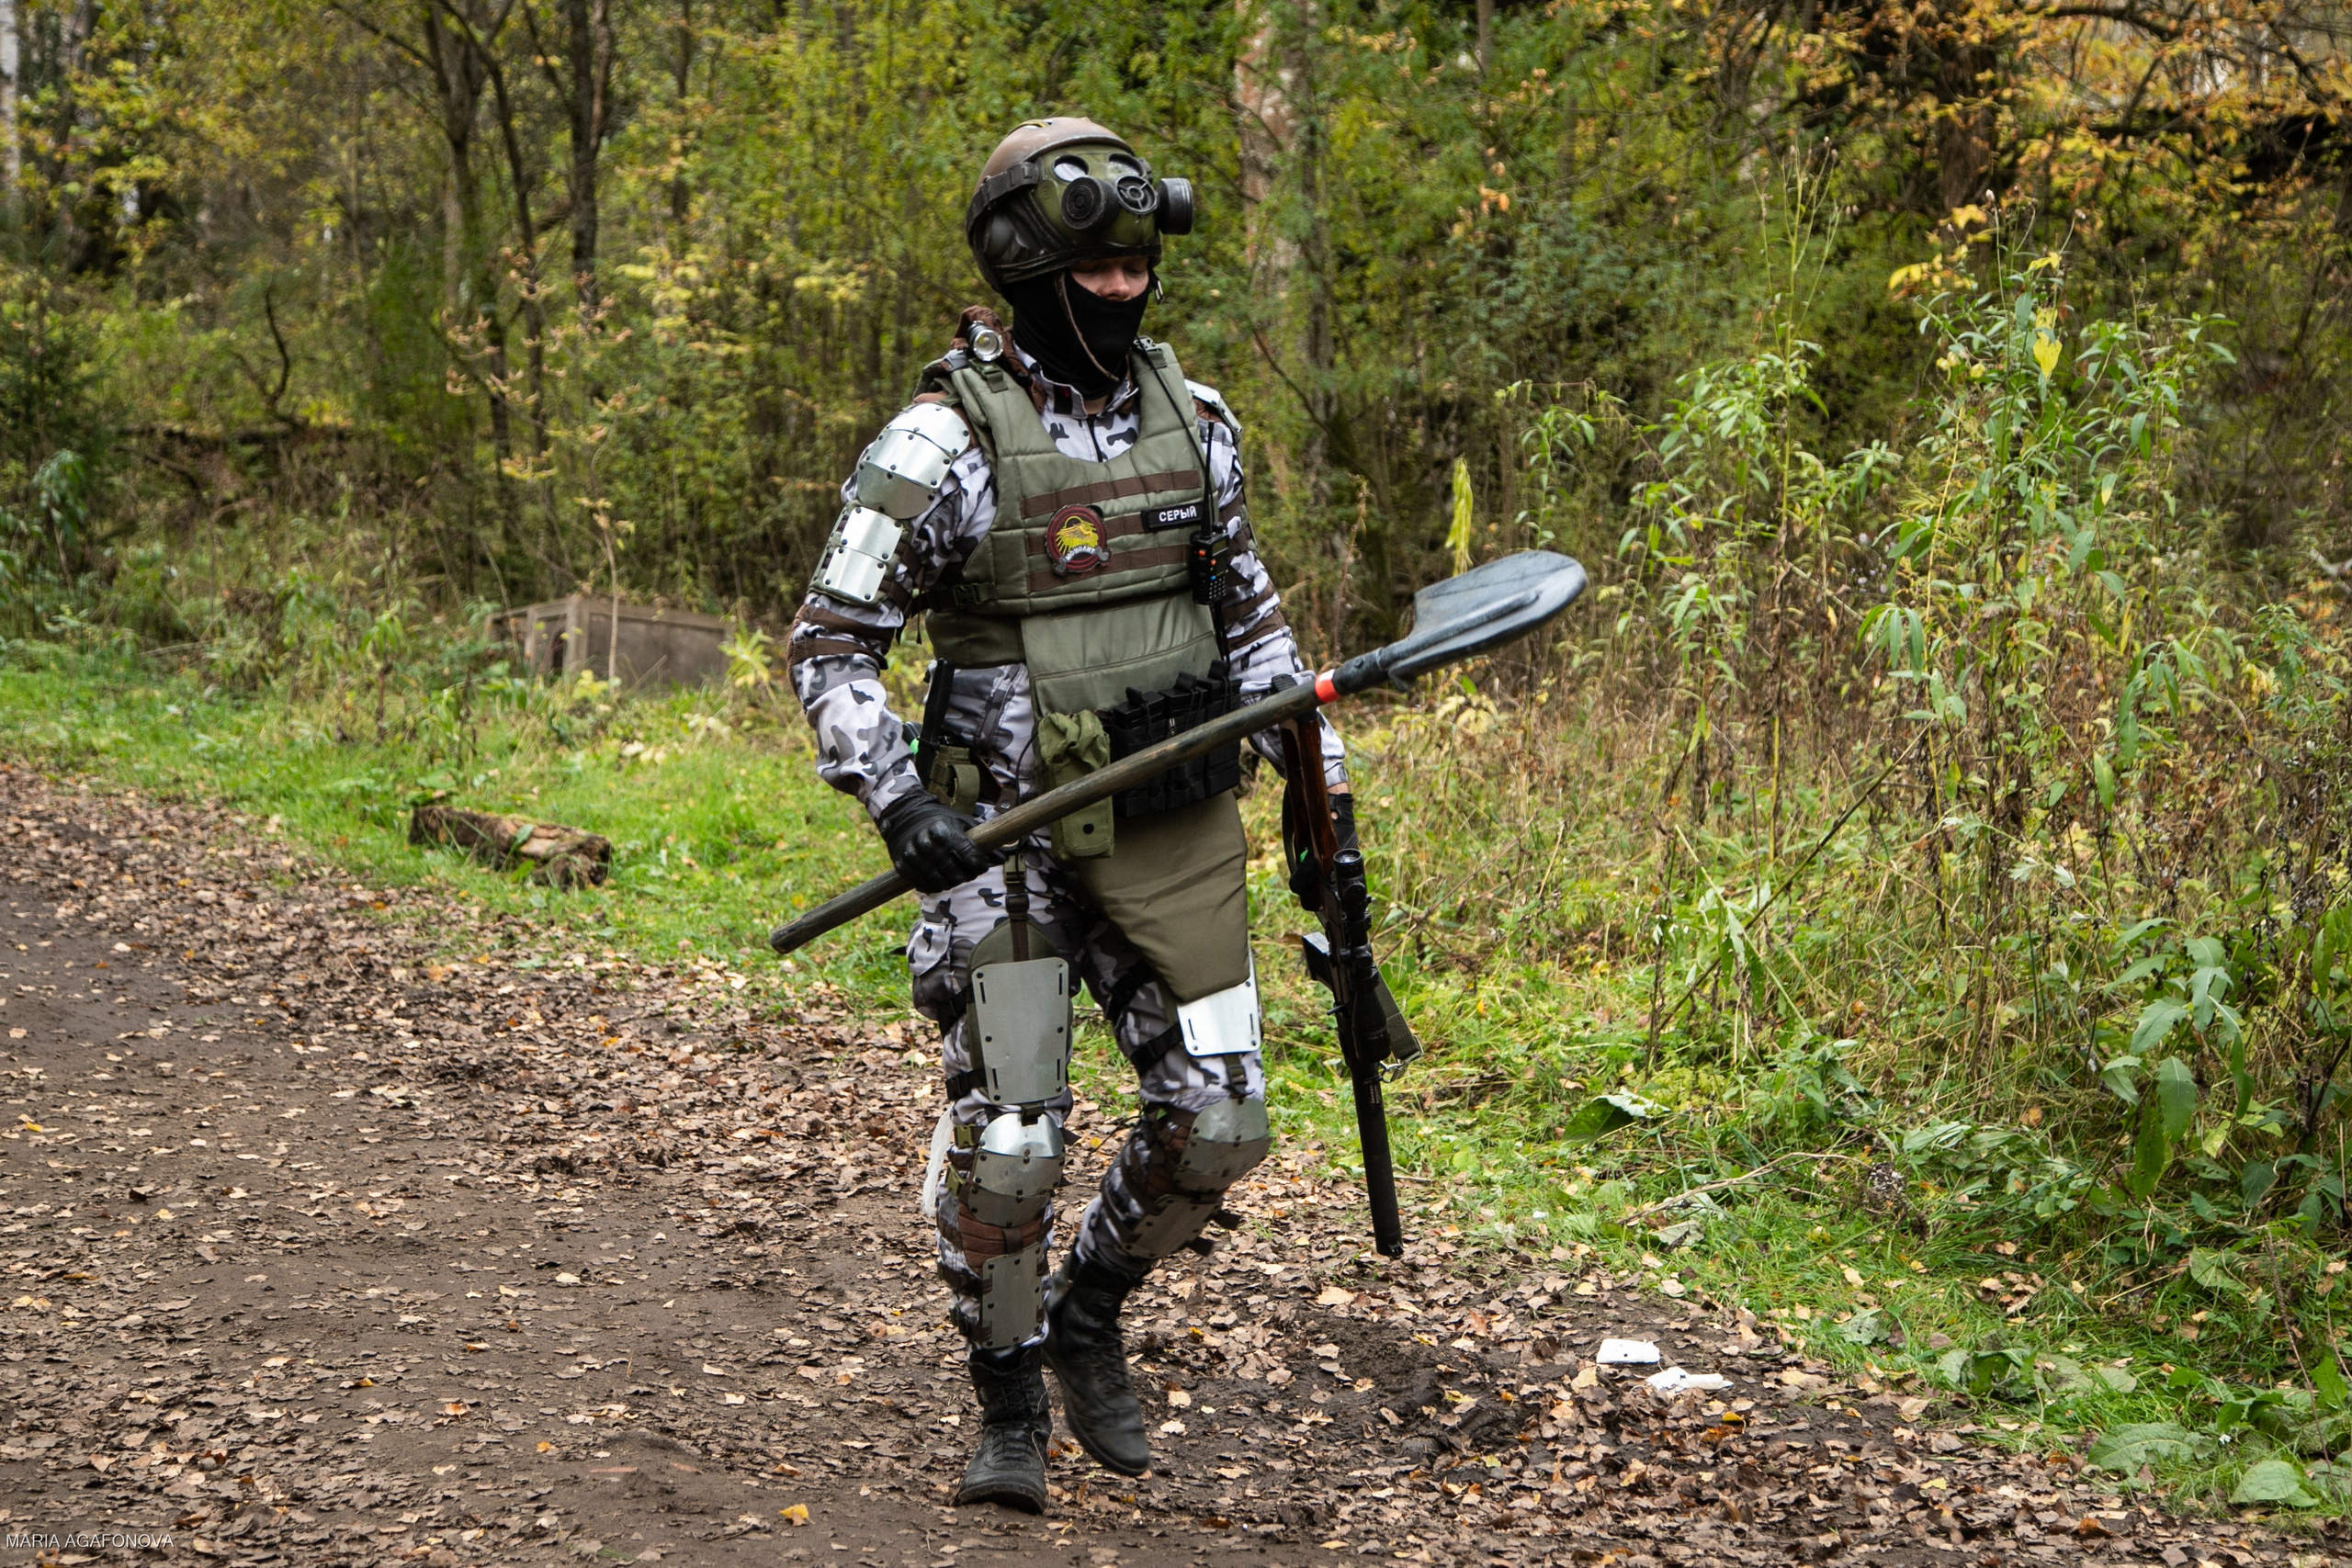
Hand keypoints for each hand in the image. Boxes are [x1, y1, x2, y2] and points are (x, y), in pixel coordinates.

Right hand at [876, 793, 991, 892]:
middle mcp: (928, 844)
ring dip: (953, 882)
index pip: (971, 858)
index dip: (981, 865)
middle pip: (958, 874)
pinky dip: (936, 886)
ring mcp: (913, 856)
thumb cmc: (940, 821)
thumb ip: (982, 840)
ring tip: (956, 875)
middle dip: (969, 875)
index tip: (982, 865)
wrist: (905, 818)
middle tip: (970, 872)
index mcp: (944, 830)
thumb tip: (1001, 858)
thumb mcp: (962, 823)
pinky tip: (940, 878)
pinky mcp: (903, 867)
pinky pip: (926, 886)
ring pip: (943, 883)